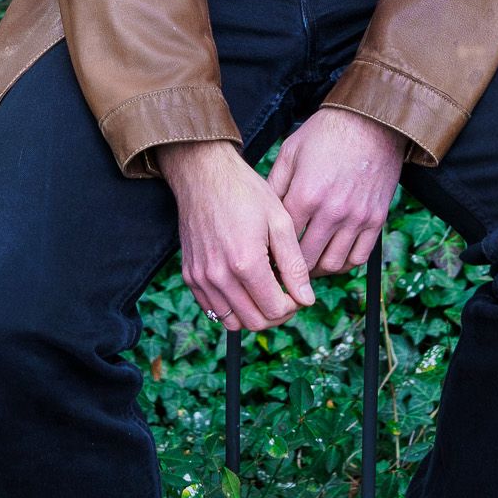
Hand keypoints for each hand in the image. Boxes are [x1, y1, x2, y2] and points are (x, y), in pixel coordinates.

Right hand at [154, 140, 316, 333]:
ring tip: (266, 292)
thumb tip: (306, 299)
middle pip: (255, 322)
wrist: (204, 175)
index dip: (294, 306)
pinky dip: (231, 307)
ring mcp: (201, 277)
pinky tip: (244, 287)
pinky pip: (212, 309)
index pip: (275, 310)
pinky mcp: (190, 275)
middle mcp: (219, 276)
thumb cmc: (245, 192)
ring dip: (253, 314)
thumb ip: (294, 265)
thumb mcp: (280, 222)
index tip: (299, 291)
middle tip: (286, 295)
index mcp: (246, 262)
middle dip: (277, 314)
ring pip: (232, 321)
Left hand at [265, 106, 405, 274]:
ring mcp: (357, 217)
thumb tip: (261, 216)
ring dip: (317, 271)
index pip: (283, 242)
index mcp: (306, 194)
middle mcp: (332, 210)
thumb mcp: (290, 153)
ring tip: (305, 268)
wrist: (371, 122)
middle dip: (291, 270)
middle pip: (306, 259)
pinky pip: (359, 257)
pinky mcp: (376, 219)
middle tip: (282, 272)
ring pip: (333, 264)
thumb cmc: (326, 134)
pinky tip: (331, 258)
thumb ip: (274, 186)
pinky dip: (343, 264)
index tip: (264, 262)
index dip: (271, 257)